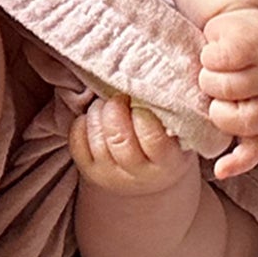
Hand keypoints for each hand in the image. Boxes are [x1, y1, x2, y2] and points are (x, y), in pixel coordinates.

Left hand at [69, 96, 198, 194]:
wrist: (152, 177)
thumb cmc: (170, 142)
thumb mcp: (180, 132)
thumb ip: (171, 112)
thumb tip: (156, 79)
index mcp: (167, 163)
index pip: (152, 138)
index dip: (143, 114)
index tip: (141, 100)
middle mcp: (138, 174)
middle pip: (118, 138)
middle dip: (115, 108)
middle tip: (120, 97)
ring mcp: (110, 175)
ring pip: (96, 138)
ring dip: (98, 112)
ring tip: (108, 104)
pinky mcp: (89, 171)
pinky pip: (77, 142)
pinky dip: (82, 123)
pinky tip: (95, 117)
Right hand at [199, 2, 257, 179]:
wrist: (242, 19)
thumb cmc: (230, 64)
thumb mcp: (227, 95)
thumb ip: (221, 117)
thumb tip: (199, 147)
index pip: (255, 146)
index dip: (239, 161)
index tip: (220, 171)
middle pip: (236, 119)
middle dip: (216, 107)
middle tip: (213, 90)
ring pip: (224, 87)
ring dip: (209, 75)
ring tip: (213, 66)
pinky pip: (220, 59)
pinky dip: (210, 53)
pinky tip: (215, 47)